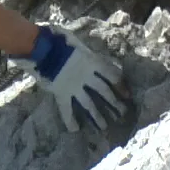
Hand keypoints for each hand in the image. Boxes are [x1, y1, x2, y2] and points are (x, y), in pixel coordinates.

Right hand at [14, 26, 129, 131]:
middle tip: (122, 113)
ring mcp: (74, 86)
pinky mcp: (61, 93)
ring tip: (103, 126)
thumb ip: (82, 49)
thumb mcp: (75, 40)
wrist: (42, 47)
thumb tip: (85, 50)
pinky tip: (74, 129)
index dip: (120, 86)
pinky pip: (66, 109)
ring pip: (89, 104)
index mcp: (92, 61)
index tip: (127, 95)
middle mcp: (87, 76)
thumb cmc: (57, 39)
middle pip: (104, 91)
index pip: (112, 75)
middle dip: (114, 103)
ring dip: (97, 116)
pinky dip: (70, 120)